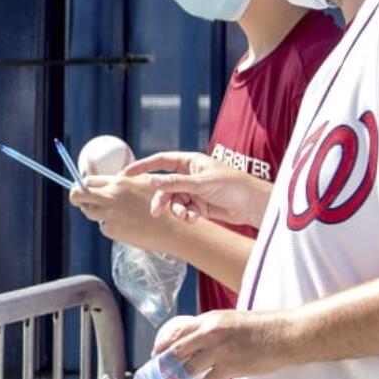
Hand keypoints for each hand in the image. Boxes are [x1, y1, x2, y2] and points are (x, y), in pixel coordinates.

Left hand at [69, 174, 158, 243]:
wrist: (172, 229)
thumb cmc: (161, 203)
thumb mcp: (145, 182)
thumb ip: (123, 180)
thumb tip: (107, 179)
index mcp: (119, 182)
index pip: (87, 181)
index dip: (83, 184)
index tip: (83, 188)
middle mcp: (110, 198)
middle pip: (77, 196)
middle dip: (76, 197)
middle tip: (81, 200)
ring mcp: (109, 215)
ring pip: (89, 212)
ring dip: (95, 211)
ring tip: (116, 213)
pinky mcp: (111, 231)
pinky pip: (102, 225)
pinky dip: (109, 224)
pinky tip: (126, 224)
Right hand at [123, 152, 270, 227]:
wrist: (252, 204)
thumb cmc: (231, 185)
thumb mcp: (200, 183)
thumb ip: (175, 183)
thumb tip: (150, 181)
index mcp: (190, 161)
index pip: (161, 161)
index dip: (143, 166)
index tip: (126, 174)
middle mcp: (189, 175)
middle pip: (165, 186)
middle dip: (161, 198)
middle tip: (156, 211)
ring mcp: (193, 191)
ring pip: (173, 200)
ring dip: (175, 209)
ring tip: (185, 216)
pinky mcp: (198, 206)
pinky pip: (183, 210)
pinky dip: (186, 215)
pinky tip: (194, 218)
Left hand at [152, 310, 297, 378]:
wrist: (285, 334)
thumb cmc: (262, 326)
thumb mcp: (231, 319)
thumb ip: (213, 328)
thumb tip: (199, 341)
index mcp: (209, 319)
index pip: (177, 331)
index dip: (163, 344)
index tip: (156, 354)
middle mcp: (210, 333)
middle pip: (178, 350)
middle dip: (165, 364)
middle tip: (159, 374)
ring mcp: (219, 351)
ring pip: (188, 368)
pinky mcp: (230, 367)